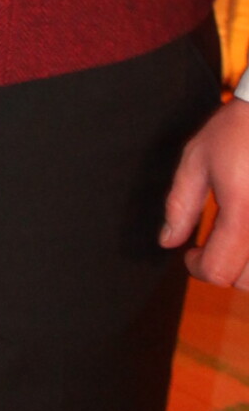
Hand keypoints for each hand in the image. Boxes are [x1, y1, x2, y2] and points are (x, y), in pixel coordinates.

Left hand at [160, 95, 248, 287]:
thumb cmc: (239, 128)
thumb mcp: (198, 158)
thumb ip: (181, 204)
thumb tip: (168, 241)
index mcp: (243, 211)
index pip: (219, 270)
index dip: (197, 266)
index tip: (191, 252)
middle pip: (246, 282)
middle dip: (223, 268)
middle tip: (213, 244)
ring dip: (248, 268)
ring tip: (237, 240)